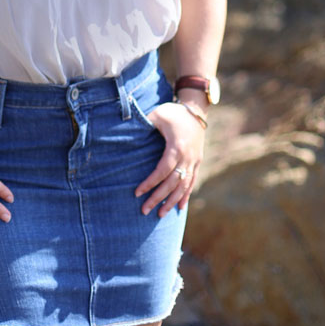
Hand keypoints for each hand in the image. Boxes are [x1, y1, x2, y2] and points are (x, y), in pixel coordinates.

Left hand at [134, 102, 205, 216]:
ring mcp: (194, 161)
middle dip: (159, 198)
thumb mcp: (157, 115)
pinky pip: (192, 182)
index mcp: (177, 147)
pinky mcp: (197, 162)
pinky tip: (180, 207)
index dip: (150, 183)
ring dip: (172, 201)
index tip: (137, 192)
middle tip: (145, 210)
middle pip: (173, 183)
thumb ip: (144, 124)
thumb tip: (127, 132)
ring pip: (184, 186)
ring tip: (161, 214)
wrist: (196, 110)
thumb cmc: (173, 112)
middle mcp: (188, 157)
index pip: (163, 171)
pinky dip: (185, 195)